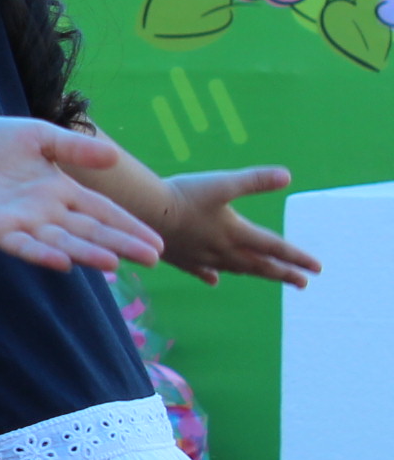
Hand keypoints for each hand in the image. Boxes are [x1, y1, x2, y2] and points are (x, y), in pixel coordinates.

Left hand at [0, 119, 164, 273]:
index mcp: (61, 192)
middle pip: (89, 232)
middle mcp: (46, 213)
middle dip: (120, 245)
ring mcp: (21, 223)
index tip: (156, 243)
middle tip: (152, 259)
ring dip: (86, 254)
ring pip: (60, 242)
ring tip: (114, 263)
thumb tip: (114, 157)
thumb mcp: (41, 136)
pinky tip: (62, 263)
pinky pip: (21, 245)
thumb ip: (74, 148)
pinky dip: (41, 254)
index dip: (128, 227)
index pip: (102, 213)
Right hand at [154, 165, 319, 287]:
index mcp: (236, 232)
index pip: (275, 248)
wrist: (142, 213)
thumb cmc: (183, 195)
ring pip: (235, 269)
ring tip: (266, 277)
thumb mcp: (222, 183)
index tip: (317, 269)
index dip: (297, 257)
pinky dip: (212, 276)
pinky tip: (215, 281)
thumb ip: (255, 180)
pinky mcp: (180, 258)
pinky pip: (202, 271)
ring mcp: (201, 257)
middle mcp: (222, 250)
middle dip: (283, 273)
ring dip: (255, 274)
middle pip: (259, 265)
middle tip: (302, 283)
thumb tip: (287, 175)